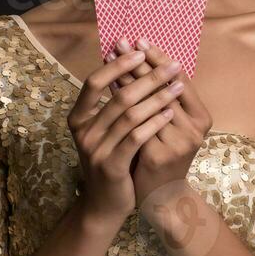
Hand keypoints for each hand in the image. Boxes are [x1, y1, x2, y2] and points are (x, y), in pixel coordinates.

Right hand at [67, 47, 184, 224]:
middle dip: (147, 76)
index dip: (117, 65)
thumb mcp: (106, 131)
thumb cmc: (111, 160)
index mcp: (78, 118)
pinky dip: (154, 121)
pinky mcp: (112, 166)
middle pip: (118, 95)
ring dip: (157, 96)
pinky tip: (170, 111)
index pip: (93, 83)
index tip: (141, 50)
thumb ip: (113, 104)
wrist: (104, 205)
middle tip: (171, 64)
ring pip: (129, 114)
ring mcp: (95, 150)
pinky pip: (136, 137)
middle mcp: (83, 132)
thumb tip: (132, 66)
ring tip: (176, 83)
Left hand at [109, 39, 211, 209]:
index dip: (160, 58)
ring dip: (128, 78)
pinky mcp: (158, 156)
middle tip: (121, 42)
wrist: (163, 197)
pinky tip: (109, 89)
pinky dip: (122, 103)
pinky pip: (137, 123)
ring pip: (149, 103)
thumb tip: (148, 62)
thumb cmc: (165, 156)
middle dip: (140, 62)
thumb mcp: (173, 126)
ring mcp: (178, 144)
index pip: (180, 79)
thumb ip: (167, 100)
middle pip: (163, 87)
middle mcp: (194, 129)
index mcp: (202, 118)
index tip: (140, 40)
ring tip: (112, 59)